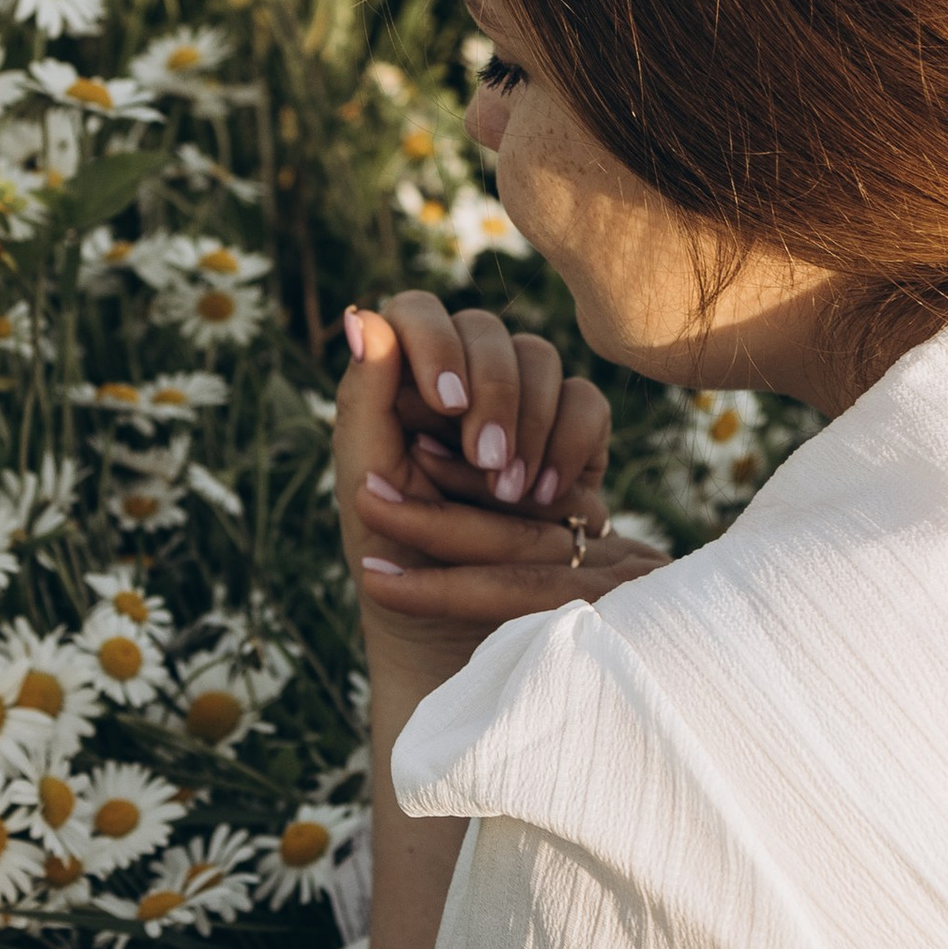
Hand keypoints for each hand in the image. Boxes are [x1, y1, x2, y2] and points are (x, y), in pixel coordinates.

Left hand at [334, 293, 669, 650]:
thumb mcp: (370, 487)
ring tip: (515, 495)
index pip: (415, 310)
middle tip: (489, 465)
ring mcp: (516, 405)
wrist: (465, 639)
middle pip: (489, 330)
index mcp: (396, 384)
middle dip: (493, 393)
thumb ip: (364, 403)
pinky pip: (587, 401)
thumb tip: (360, 315)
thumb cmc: (398, 564)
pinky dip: (570, 442)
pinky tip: (550, 495)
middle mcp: (456, 382)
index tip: (444, 401)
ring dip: (529, 424)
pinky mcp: (568, 437)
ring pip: (542, 358)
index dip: (434, 339)